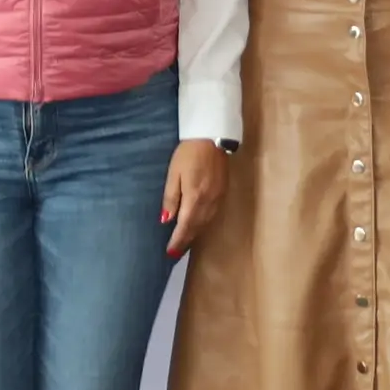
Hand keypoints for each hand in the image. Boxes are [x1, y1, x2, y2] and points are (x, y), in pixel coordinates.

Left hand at [160, 138, 229, 257]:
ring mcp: (218, 198)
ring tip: (185, 241)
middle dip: (186, 240)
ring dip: (195, 233)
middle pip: (197, 227)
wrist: (213, 137)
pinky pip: (213, 214)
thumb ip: (171, 198)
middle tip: (176, 252)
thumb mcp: (174, 174)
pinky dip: (204, 223)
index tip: (170, 252)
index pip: (185, 226)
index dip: (178, 240)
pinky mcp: (223, 192)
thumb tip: (166, 220)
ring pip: (206, 222)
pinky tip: (198, 224)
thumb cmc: (188, 153)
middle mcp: (209, 202)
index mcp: (195, 198)